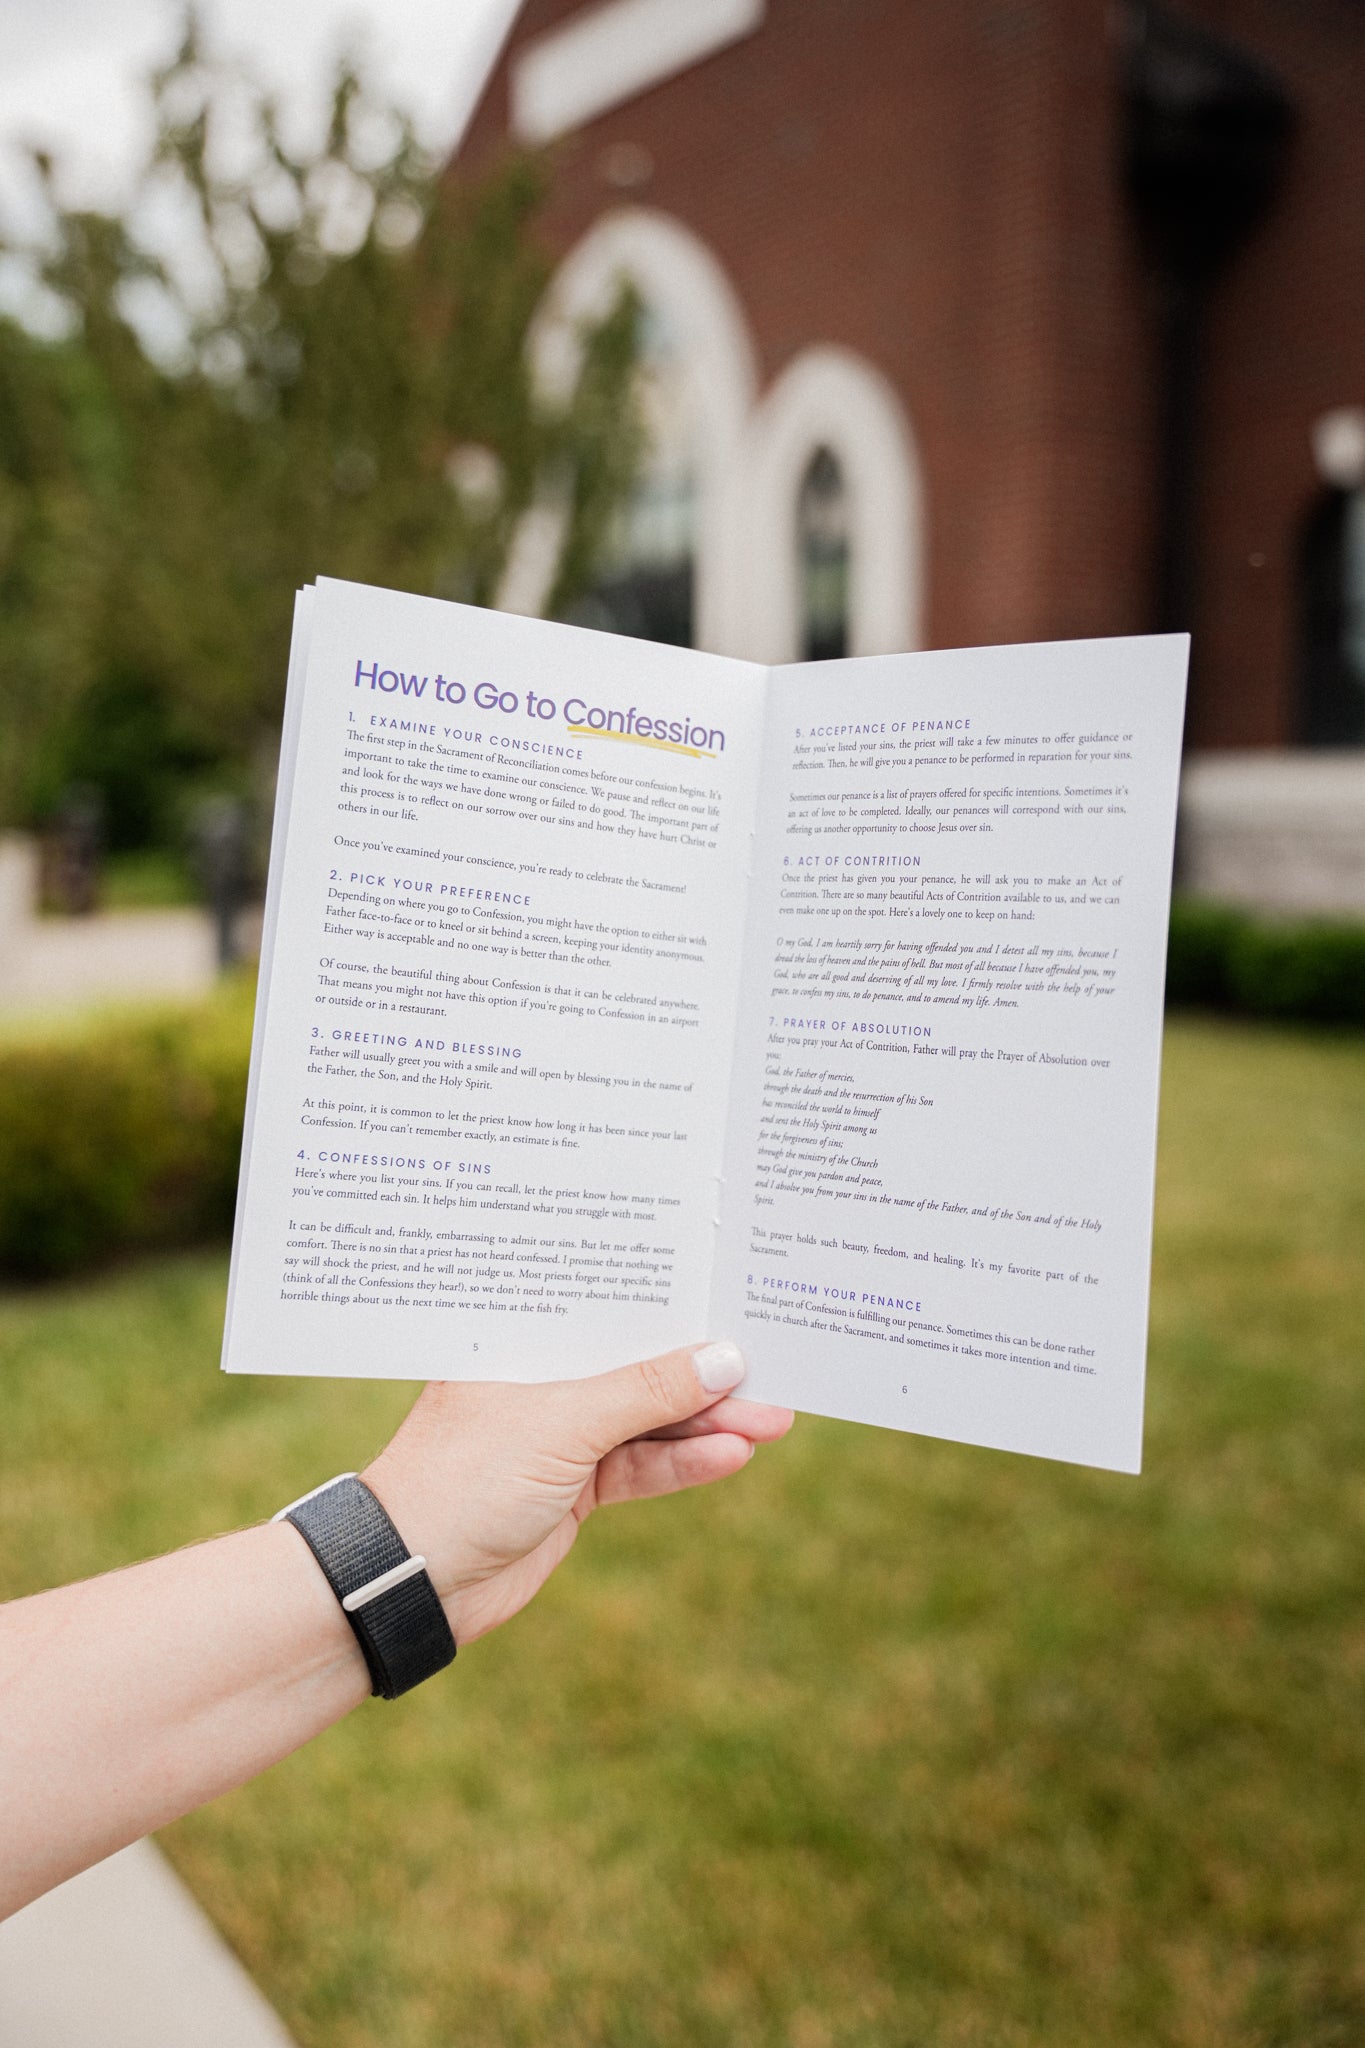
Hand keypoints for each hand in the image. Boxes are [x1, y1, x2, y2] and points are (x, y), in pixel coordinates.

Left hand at [363, 1342, 792, 1644]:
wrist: (410, 1580)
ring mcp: (557, 1434)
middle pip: (638, 1364)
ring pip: (647, 1419)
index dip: (671, 1305)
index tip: (734, 1299)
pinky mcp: (571, 1487)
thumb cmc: (465, 1478)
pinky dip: (683, 1462)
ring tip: (773, 1418)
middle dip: (704, 1370)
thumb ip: (647, 1391)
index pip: (608, 1308)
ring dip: (707, 1421)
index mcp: (521, 1337)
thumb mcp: (563, 1423)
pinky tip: (731, 1454)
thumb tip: (726, 1360)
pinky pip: (639, 1466)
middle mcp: (540, 1377)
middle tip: (773, 1366)